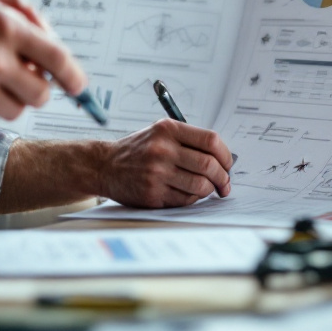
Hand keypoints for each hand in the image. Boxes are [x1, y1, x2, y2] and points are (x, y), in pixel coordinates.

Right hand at [0, 0, 85, 131]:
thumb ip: (21, 10)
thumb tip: (50, 39)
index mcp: (4, 26)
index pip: (57, 59)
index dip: (73, 76)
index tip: (78, 86)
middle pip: (41, 94)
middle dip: (36, 87)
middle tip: (20, 75)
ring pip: (15, 111)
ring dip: (9, 99)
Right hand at [99, 119, 232, 207]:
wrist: (104, 165)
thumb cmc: (137, 150)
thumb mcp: (160, 133)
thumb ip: (188, 141)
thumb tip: (222, 159)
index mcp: (168, 130)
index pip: (211, 140)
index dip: (226, 155)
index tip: (227, 164)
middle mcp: (162, 149)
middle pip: (209, 165)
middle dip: (223, 177)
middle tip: (224, 183)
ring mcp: (157, 173)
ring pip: (200, 185)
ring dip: (209, 190)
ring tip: (206, 189)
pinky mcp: (152, 193)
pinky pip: (185, 200)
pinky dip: (192, 198)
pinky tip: (187, 193)